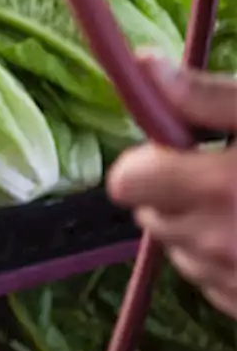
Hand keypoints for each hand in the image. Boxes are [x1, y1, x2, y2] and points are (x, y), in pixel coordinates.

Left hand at [107, 55, 236, 318]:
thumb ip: (206, 97)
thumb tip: (141, 64)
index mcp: (215, 190)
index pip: (124, 182)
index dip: (149, 163)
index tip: (189, 152)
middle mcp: (215, 245)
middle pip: (148, 214)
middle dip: (177, 194)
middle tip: (232, 177)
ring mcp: (234, 286)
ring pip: (180, 249)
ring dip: (204, 230)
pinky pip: (215, 283)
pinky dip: (230, 263)